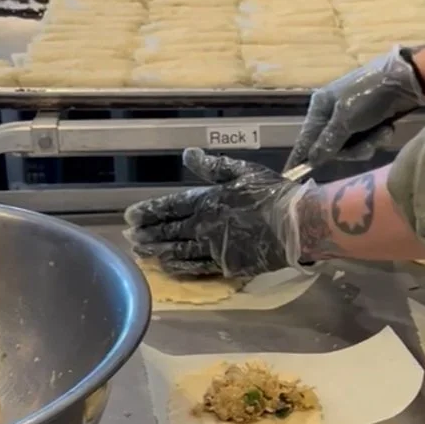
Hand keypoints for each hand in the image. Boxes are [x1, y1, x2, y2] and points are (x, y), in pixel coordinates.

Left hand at [125, 148, 308, 277]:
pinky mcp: (227, 266)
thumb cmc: (272, 193)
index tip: (130, 217)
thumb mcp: (242, 171)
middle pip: (170, 231)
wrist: (296, 224)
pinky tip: (168, 268)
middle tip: (129, 239)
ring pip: (179, 252)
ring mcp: (215, 248)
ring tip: (141, 254)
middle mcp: (205, 226)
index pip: (170, 206)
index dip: (149, 212)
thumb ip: (212, 166)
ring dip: (158, 252)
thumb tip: (187, 155)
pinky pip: (198, 268)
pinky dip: (180, 268)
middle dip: (148, 235)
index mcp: (207, 201)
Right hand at [285, 45, 424, 169]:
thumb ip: (327, 143)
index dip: (299, 156)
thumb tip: (311, 160)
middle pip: (331, 148)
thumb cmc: (370, 95)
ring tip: (382, 132)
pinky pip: (366, 142)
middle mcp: (332, 114)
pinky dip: (377, 138)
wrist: (407, 80)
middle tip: (366, 144)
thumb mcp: (346, 120)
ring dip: (368, 144)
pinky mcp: (369, 123)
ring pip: (352, 148)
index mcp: (320, 107)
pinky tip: (387, 127)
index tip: (289, 174)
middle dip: (351, 150)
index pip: (305, 138)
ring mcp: (351, 119)